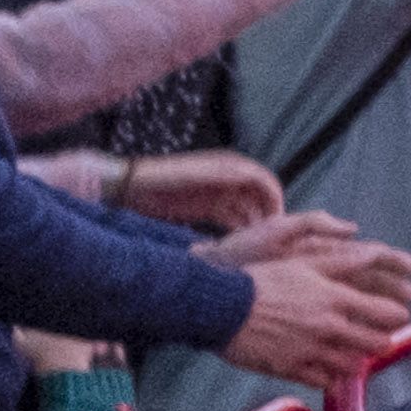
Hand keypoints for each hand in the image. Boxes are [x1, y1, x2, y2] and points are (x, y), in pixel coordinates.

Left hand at [112, 149, 280, 235]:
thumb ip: (223, 174)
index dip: (274, 197)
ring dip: (254, 224)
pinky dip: (239, 229)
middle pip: (259, 197)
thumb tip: (252, 177)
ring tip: (257, 244)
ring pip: (247, 210)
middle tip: (272, 237)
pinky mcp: (208, 209)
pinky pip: (231, 219)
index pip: (263, 180)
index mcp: (230, 166)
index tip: (279, 217)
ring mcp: (219, 195)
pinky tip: (241, 243)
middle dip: (268, 214)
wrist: (131, 187)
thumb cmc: (163, 177)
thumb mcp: (194, 174)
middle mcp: (229, 180)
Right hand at [215, 238, 410, 388]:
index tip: (396, 316)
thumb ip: (345, 261)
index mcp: (336, 299)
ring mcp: (310, 351)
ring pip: (352, 366)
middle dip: (382, 341)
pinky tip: (327, 369)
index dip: (396, 315)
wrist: (221, 307)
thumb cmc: (263, 281)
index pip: (387, 314)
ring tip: (352, 353)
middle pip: (376, 343)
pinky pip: (323, 381)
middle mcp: (328, 327)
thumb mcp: (306, 262)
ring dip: (357, 360)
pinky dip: (329, 377)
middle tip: (379, 338)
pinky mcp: (290, 369)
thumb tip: (377, 254)